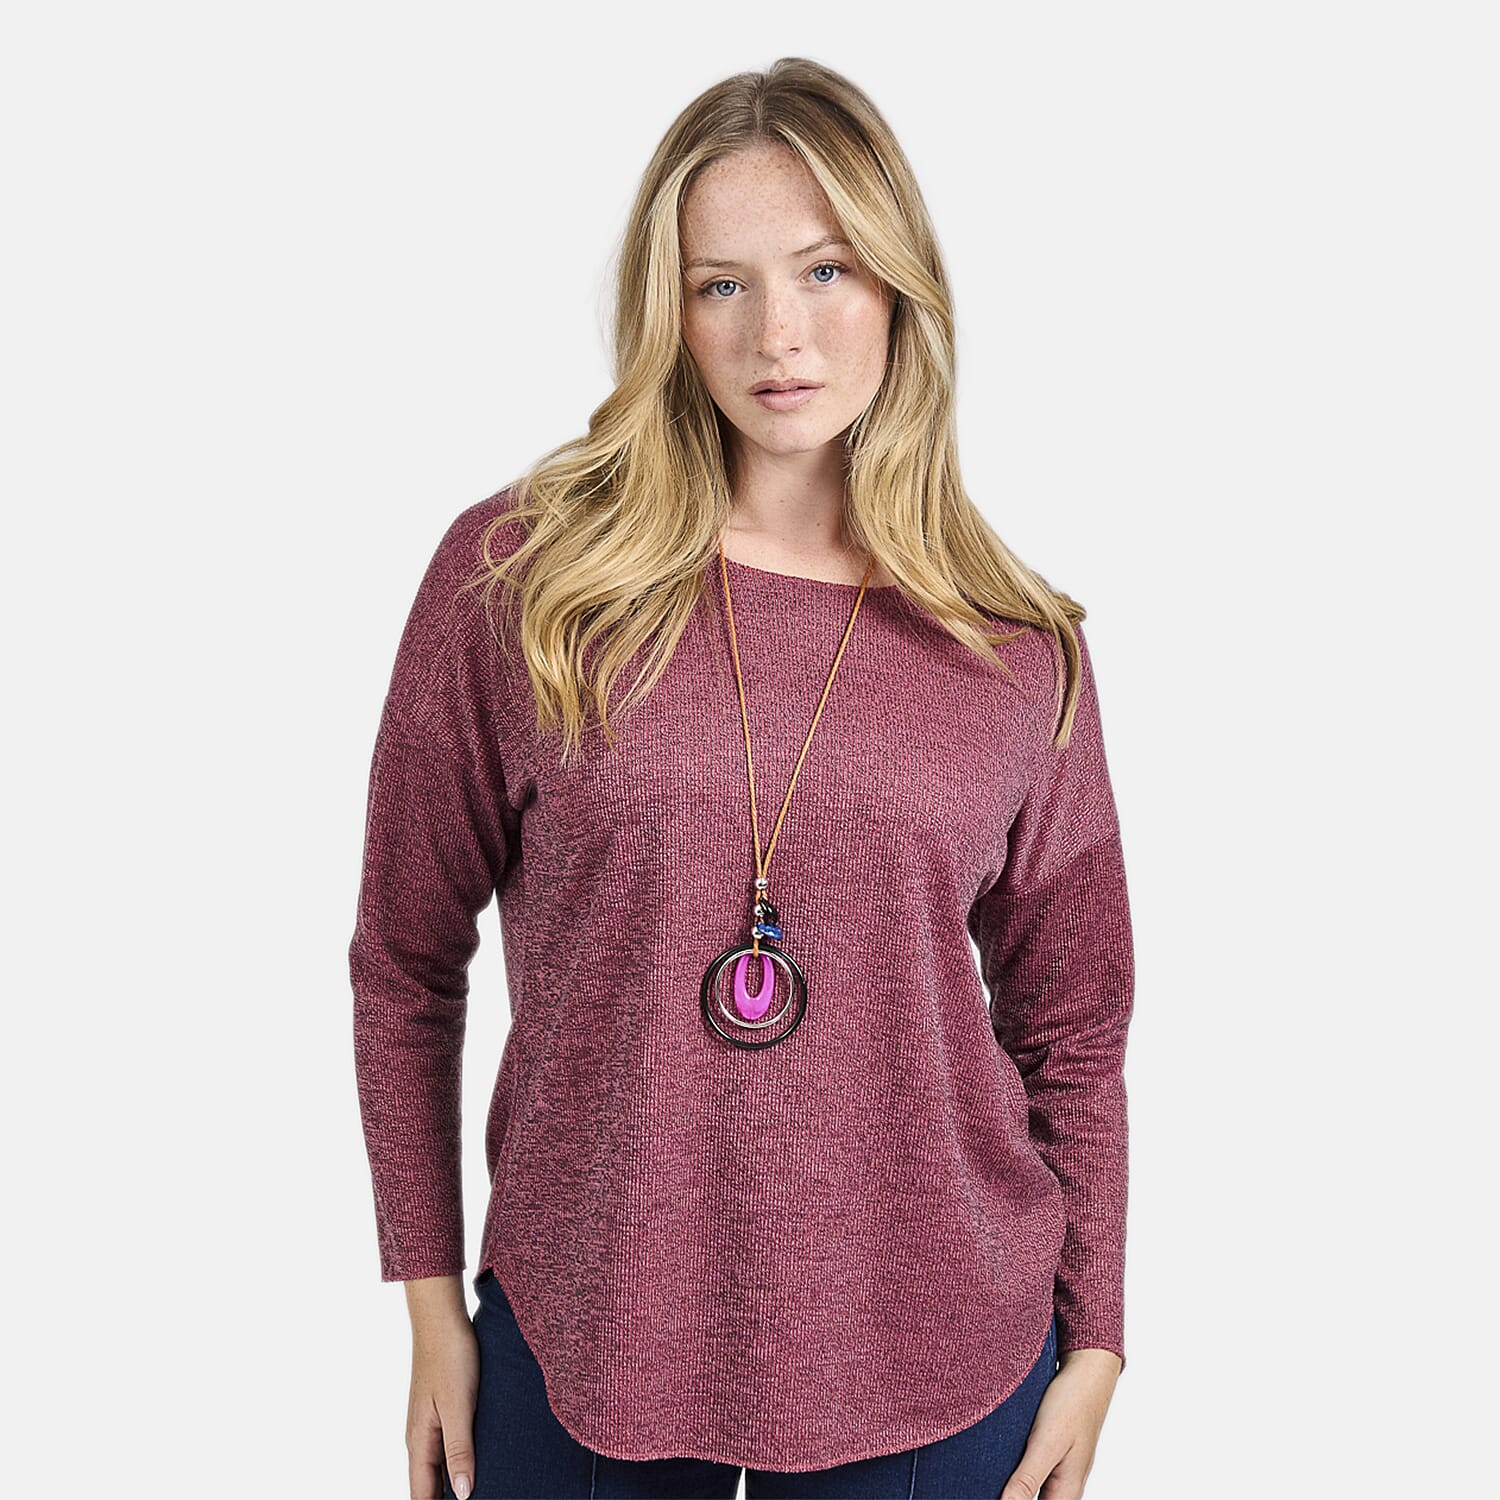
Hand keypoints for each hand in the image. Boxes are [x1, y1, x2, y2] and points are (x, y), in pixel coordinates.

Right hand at [404, 1275, 479, 1498]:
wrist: (442, 1317)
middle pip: (428, 1485)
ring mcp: (429, 1422)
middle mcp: (420, 1436)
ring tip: (475, 1492)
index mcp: (420, 1441)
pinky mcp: (441, 1408)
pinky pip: (445, 1446)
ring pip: (437, 1466)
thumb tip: (462, 1494)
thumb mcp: (458, 1406)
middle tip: (479, 1498)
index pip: (421, 1494)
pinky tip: (474, 1463)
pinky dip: (456, 1461)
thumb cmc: (450, 1357)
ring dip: (450, 1483)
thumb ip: (459, 1450)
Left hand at [999, 1348, 1120, 1498]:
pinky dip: (1019, 1474)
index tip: (990, 1493)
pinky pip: (1035, 1474)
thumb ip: (1027, 1479)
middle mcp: (1066, 1486)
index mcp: (1066, 1491)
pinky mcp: (1054, 1453)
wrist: (1088, 1370)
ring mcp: (1061, 1469)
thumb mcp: (1045, 1442)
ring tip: (991, 1477)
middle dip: (1013, 1496)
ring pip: (1036, 1491)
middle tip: (987, 1483)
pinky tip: (1003, 1464)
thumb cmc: (1071, 1404)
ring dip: (1017, 1487)